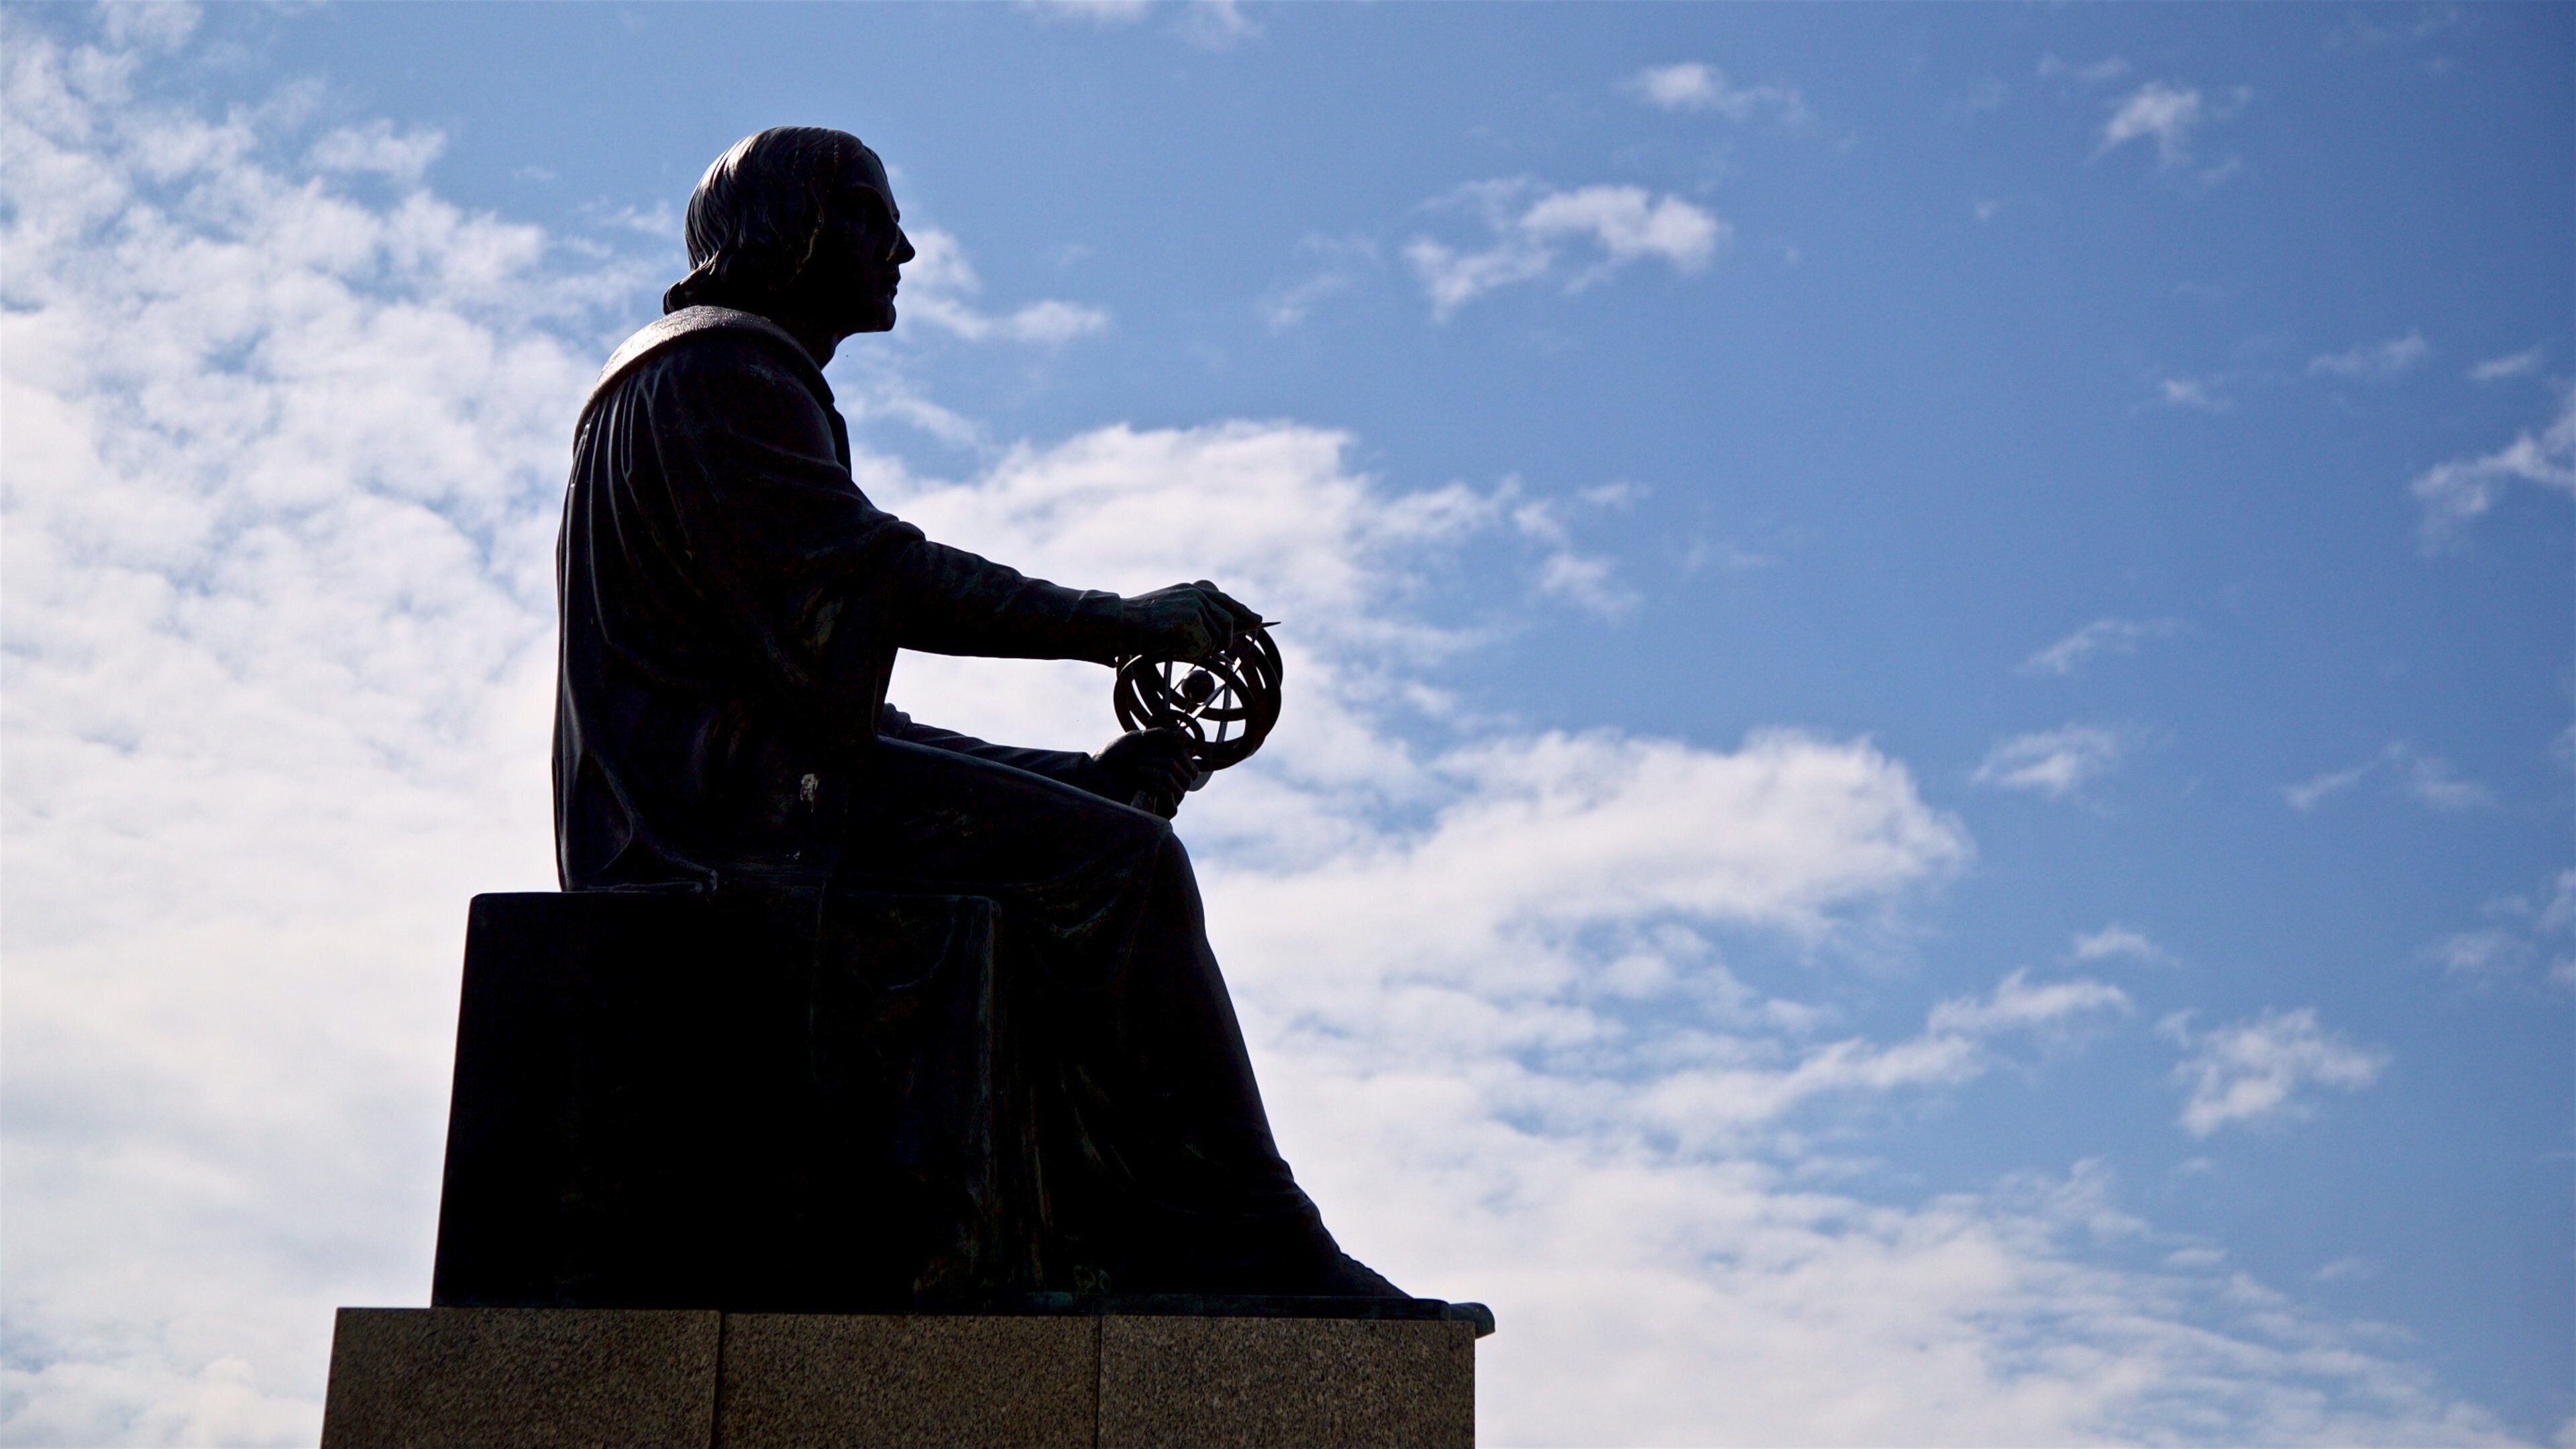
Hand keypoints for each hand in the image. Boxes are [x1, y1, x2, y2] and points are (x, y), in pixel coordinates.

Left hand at [1096, 727, 1200, 817]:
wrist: (1096, 774)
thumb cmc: (1115, 755)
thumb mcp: (1138, 739)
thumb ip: (1161, 736)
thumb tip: (1184, 738)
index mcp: (1169, 766)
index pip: (1192, 765)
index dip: (1182, 755)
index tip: (1160, 747)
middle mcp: (1169, 783)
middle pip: (1189, 775)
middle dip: (1169, 761)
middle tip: (1143, 756)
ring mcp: (1163, 797)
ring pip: (1183, 787)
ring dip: (1162, 772)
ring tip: (1139, 767)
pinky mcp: (1155, 811)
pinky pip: (1173, 800)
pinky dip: (1160, 786)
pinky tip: (1142, 783)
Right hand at [1123, 580, 1261, 661]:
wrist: (1119, 623)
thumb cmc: (1139, 627)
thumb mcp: (1170, 620)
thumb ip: (1195, 624)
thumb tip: (1221, 643)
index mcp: (1190, 590)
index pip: (1224, 600)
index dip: (1242, 611)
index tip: (1256, 620)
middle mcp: (1196, 593)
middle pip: (1229, 617)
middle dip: (1232, 635)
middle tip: (1232, 644)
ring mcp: (1195, 603)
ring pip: (1218, 636)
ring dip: (1203, 649)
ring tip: (1180, 649)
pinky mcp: (1192, 616)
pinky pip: (1205, 645)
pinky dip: (1192, 653)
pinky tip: (1174, 648)